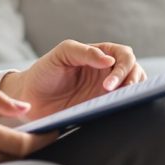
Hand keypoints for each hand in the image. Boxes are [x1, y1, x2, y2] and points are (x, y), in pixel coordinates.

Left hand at [0, 40, 145, 121]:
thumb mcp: (61, 54)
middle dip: (133, 81)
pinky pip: (120, 107)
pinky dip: (125, 108)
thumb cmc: (44, 71)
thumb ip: (84, 52)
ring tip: (123, 103)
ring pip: (133, 89)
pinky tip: (117, 111)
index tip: (109, 84)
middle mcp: (107, 72)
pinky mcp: (102, 107)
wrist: (30, 98)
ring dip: (134, 94)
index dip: (123, 68)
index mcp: (100, 54)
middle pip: (135, 71)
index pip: (124, 55)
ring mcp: (106, 91)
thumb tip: (110, 60)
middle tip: (123, 94)